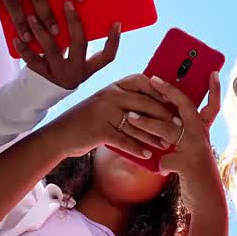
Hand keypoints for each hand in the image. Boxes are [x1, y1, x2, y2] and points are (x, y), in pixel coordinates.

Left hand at [14, 1, 119, 89]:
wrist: (46, 92)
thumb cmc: (65, 67)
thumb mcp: (78, 59)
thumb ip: (80, 40)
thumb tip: (81, 11)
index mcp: (89, 67)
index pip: (108, 56)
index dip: (114, 41)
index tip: (116, 23)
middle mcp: (76, 71)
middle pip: (79, 44)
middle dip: (74, 22)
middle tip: (68, 4)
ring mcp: (59, 74)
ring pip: (52, 50)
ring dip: (42, 31)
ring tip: (33, 16)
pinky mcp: (42, 75)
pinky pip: (32, 61)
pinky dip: (24, 48)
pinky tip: (17, 37)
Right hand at [49, 75, 176, 159]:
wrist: (59, 136)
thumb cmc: (85, 121)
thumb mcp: (102, 105)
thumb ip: (123, 103)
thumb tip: (151, 109)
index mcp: (112, 87)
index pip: (140, 80)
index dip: (159, 89)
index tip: (173, 100)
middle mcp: (109, 95)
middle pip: (143, 103)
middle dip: (163, 115)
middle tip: (177, 125)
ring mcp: (103, 112)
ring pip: (136, 124)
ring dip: (153, 135)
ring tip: (166, 143)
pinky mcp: (99, 130)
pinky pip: (124, 140)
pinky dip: (137, 149)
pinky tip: (147, 155)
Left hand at [133, 74, 226, 216]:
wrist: (207, 200)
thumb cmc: (196, 175)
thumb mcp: (191, 152)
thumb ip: (180, 139)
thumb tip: (161, 130)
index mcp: (204, 130)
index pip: (212, 105)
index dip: (213, 88)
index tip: (211, 72)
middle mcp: (202, 136)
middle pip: (185, 107)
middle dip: (169, 92)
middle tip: (154, 80)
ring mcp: (196, 149)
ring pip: (168, 130)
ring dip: (147, 123)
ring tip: (130, 117)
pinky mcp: (187, 164)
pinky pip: (164, 159)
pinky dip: (157, 164)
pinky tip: (156, 168)